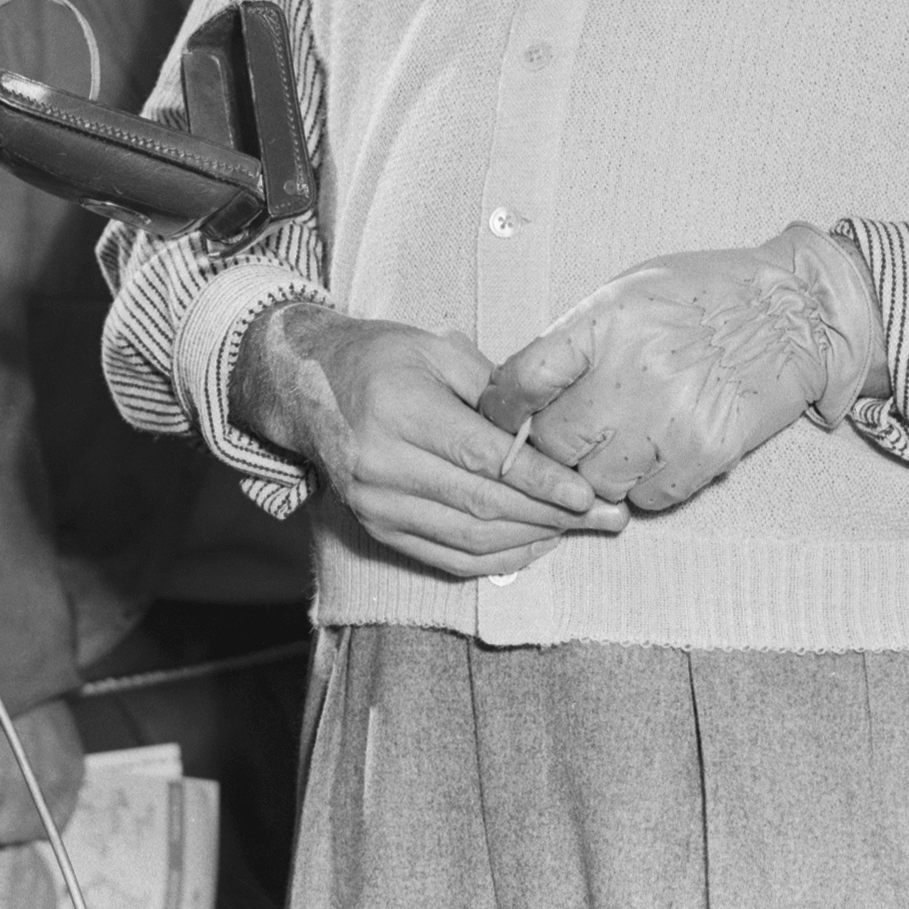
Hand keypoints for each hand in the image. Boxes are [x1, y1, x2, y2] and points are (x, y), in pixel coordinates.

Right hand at [0, 701, 85, 848]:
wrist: (2, 666)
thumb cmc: (24, 696)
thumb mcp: (52, 733)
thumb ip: (46, 769)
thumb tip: (25, 801)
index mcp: (71, 771)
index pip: (54, 825)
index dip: (27, 825)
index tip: (10, 812)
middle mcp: (51, 782)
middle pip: (21, 834)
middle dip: (0, 823)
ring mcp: (21, 782)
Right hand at [235, 301, 618, 580]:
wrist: (303, 388)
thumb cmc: (378, 359)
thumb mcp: (434, 350)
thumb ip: (494, 389)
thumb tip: (549, 429)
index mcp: (400, 411)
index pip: (482, 458)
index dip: (539, 480)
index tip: (586, 493)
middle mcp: (383, 464)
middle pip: (481, 503)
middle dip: (551, 514)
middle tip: (605, 516)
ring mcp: (377, 504)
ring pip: (469, 537)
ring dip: (532, 538)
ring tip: (579, 530)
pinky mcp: (377, 528)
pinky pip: (447, 558)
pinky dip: (497, 557)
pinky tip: (534, 543)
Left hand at [478, 225, 884, 514]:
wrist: (795, 313)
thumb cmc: (706, 297)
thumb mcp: (627, 293)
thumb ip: (574, 341)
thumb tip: (519, 392)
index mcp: (606, 322)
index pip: (523, 379)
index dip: (502, 407)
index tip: (500, 415)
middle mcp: (633, 372)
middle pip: (552, 444)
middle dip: (552, 446)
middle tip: (570, 434)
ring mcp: (670, 419)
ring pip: (596, 481)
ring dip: (599, 471)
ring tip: (623, 441)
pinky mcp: (705, 455)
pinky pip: (648, 499)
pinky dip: (646, 486)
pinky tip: (661, 452)